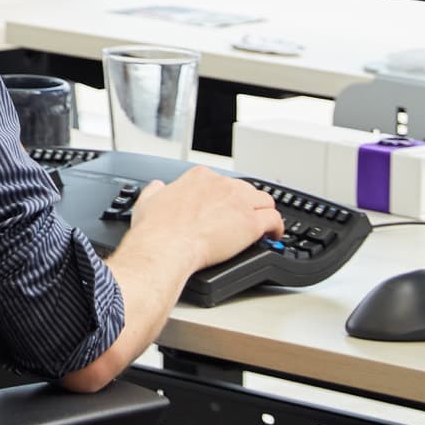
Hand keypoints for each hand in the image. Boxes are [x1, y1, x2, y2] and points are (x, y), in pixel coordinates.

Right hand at [126, 166, 284, 268]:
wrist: (165, 247)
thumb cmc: (156, 230)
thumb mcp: (147, 201)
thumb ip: (155, 191)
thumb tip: (157, 187)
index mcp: (200, 177)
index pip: (224, 181)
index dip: (227, 197)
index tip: (226, 208)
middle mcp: (222, 185)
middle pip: (247, 190)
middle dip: (248, 205)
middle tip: (244, 220)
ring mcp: (239, 203)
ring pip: (266, 201)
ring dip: (265, 213)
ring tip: (264, 227)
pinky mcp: (250, 224)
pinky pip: (275, 220)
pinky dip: (276, 229)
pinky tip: (272, 237)